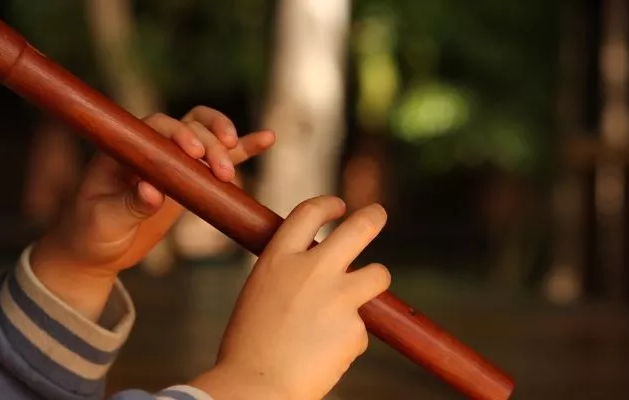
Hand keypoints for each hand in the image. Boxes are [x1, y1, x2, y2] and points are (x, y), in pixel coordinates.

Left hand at [30, 106, 274, 318]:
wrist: (96, 252)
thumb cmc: (91, 234)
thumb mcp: (105, 221)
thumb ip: (128, 205)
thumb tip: (154, 191)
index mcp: (125, 149)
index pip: (157, 127)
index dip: (179, 134)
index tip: (195, 155)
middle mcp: (151, 147)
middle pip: (188, 126)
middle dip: (209, 144)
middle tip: (222, 173)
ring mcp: (172, 160)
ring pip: (205, 133)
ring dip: (226, 141)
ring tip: (236, 156)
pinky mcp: (189, 178)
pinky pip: (218, 158)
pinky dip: (244, 149)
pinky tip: (266, 139)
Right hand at [191, 196, 390, 399]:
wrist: (255, 387)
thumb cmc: (249, 346)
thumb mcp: (258, 293)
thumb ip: (288, 273)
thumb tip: (318, 266)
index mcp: (279, 258)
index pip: (309, 212)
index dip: (327, 205)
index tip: (339, 206)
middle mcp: (312, 269)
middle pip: (359, 227)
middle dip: (373, 216)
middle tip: (378, 213)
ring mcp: (338, 297)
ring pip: (378, 274)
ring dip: (374, 280)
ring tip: (358, 300)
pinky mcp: (355, 328)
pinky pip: (360, 327)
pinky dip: (347, 338)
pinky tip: (323, 354)